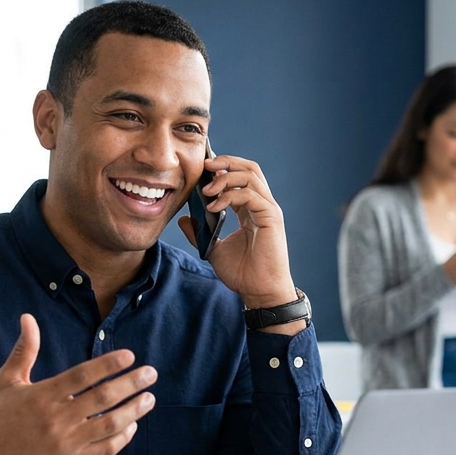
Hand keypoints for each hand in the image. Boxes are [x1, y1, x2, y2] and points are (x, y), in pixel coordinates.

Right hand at [0, 314, 157, 454]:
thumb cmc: (0, 417)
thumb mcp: (6, 381)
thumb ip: (24, 350)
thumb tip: (28, 317)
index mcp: (42, 395)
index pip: (82, 375)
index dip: (108, 365)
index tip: (129, 356)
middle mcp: (56, 419)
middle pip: (103, 398)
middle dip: (131, 383)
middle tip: (151, 373)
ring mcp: (66, 443)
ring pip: (109, 424)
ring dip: (134, 410)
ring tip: (149, 398)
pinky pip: (104, 449)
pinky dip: (122, 437)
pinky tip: (131, 424)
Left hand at [176, 153, 297, 311]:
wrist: (259, 292)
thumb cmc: (243, 274)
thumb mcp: (213, 249)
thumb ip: (199, 232)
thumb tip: (184, 218)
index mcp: (250, 210)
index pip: (240, 177)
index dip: (222, 169)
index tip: (202, 170)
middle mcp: (262, 205)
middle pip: (249, 168)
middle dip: (226, 162)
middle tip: (205, 166)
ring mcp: (268, 209)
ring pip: (250, 176)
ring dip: (225, 177)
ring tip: (206, 190)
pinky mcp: (271, 217)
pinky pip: (250, 195)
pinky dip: (230, 195)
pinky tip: (213, 205)